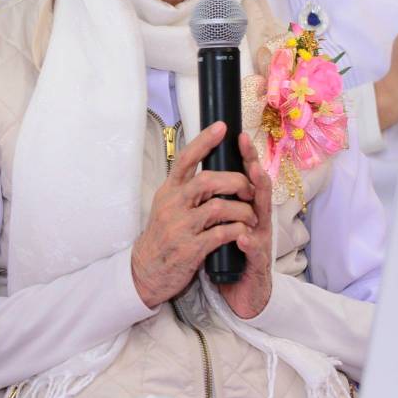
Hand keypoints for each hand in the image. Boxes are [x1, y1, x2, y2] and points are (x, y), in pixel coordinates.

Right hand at [130, 122, 258, 308]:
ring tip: (251, 216)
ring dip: (243, 210)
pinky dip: (238, 231)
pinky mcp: (190, 249)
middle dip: (236, 181)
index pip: (186, 159)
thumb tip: (209, 166)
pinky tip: (243, 232)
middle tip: (249, 188)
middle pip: (208, 180)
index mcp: (169, 191)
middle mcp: (173, 205)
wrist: (147, 269)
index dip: (205, 141)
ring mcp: (180, 227)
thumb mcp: (167, 205)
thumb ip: (185, 188)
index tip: (222, 127)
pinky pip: (222, 234)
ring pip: (219, 207)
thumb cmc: (163, 235)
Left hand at [215, 134, 273, 319]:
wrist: (239, 293)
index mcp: (243, 210)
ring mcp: (259, 241)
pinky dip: (249, 244)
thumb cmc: (230, 255)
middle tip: (247, 148)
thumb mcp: (221, 225)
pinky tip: (243, 237)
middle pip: (256, 189)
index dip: (241, 157)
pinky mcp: (256, 265)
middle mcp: (255, 221)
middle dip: (253, 167)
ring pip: (261, 216)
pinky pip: (254, 253)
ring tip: (253, 179)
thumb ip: (219, 203)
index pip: (242, 178)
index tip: (234, 134)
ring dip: (256, 197)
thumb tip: (207, 175)